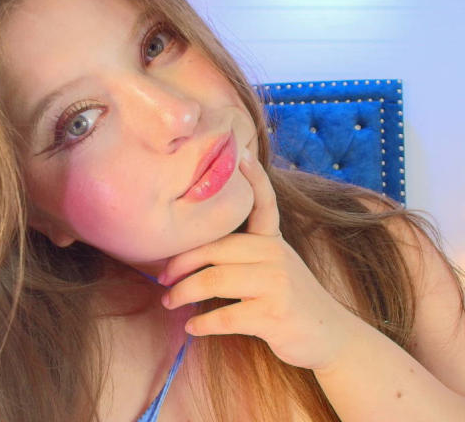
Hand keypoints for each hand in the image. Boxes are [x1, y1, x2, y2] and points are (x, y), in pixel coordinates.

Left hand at [158, 151, 359, 370]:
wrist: (330, 338)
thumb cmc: (289, 302)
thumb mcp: (275, 268)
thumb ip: (247, 255)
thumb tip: (195, 253)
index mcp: (273, 241)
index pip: (264, 204)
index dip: (254, 178)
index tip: (241, 153)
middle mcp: (277, 255)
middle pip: (216, 249)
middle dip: (181, 264)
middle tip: (161, 278)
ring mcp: (278, 283)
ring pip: (215, 280)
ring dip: (184, 293)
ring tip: (168, 302)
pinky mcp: (275, 314)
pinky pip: (226, 315)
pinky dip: (203, 323)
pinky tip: (192, 327)